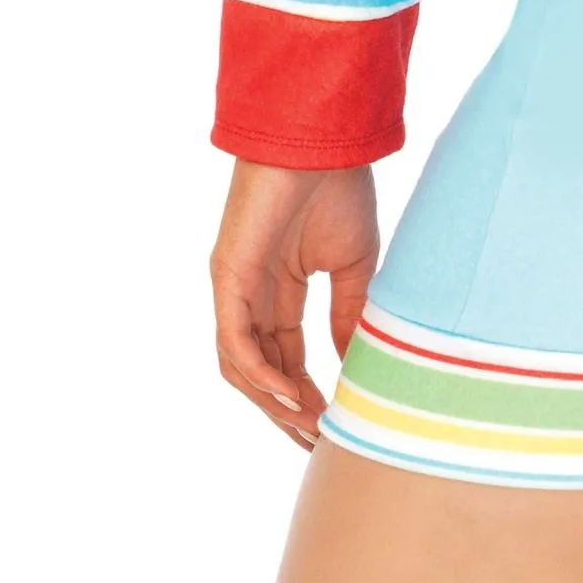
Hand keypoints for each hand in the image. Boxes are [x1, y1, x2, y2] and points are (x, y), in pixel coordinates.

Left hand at [210, 159, 378, 451]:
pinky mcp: (227, 277)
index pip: (284, 357)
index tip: (334, 423)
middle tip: (320, 441)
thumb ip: (348, 314)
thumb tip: (350, 364)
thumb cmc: (340, 189)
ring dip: (272, 403)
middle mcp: (250, 294)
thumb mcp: (356, 264)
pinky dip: (258, 374)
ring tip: (309, 426)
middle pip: (260, 371)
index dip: (306, 394)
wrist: (326, 141)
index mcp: (279, 288)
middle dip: (287, 410)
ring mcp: (235, 288)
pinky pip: (234, 341)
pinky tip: (290, 395)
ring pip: (241, 366)